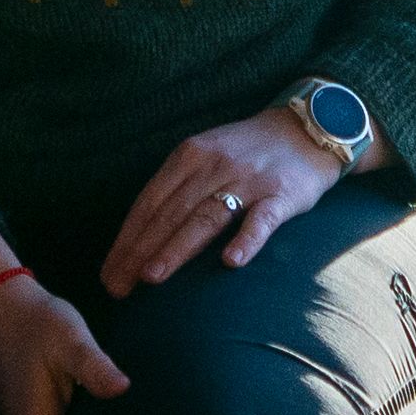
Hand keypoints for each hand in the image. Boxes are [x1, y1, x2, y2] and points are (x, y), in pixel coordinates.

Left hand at [103, 108, 344, 295]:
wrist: (306, 127)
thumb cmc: (247, 152)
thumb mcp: (205, 156)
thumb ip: (177, 189)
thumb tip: (140, 235)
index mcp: (188, 157)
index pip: (149, 203)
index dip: (126, 239)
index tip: (109, 272)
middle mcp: (213, 167)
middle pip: (170, 214)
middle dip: (139, 252)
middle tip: (117, 287)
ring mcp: (248, 180)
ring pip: (206, 217)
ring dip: (176, 248)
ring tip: (152, 276)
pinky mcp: (281, 194)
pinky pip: (262, 219)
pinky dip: (246, 240)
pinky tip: (230, 262)